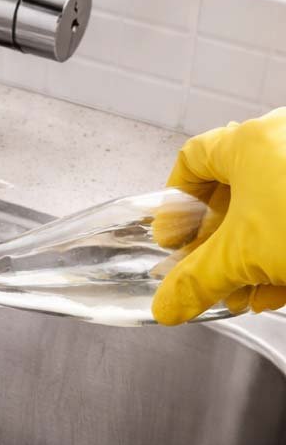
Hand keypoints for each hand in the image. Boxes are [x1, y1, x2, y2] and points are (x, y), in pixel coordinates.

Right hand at [152, 108, 285, 324]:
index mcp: (250, 142)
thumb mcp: (241, 256)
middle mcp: (284, 144)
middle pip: (234, 191)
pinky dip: (282, 254)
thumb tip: (169, 302)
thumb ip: (196, 281)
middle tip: (204, 271)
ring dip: (249, 256)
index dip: (175, 201)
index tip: (171, 238)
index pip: (194, 158)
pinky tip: (275, 291)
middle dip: (216, 242)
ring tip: (240, 293)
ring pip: (270, 210)